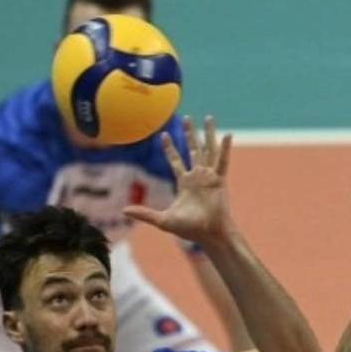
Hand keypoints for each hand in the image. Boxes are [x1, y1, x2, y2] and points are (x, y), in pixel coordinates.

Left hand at [122, 115, 232, 245]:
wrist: (209, 234)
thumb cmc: (190, 230)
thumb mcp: (163, 220)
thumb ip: (144, 213)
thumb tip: (123, 212)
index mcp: (185, 184)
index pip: (175, 161)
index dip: (170, 148)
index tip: (164, 134)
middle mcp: (198, 177)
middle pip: (193, 150)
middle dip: (190, 134)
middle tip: (187, 118)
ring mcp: (209, 177)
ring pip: (208, 150)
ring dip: (208, 134)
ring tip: (208, 117)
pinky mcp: (219, 180)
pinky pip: (222, 161)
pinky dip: (224, 148)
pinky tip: (227, 134)